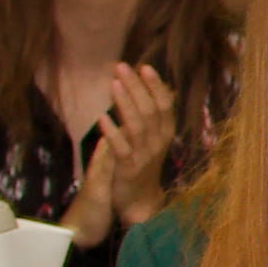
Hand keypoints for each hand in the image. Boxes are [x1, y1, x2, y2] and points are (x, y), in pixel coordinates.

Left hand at [98, 63, 178, 228]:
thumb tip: (156, 87)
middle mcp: (158, 142)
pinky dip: (112, 132)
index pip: (165, 104)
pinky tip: (102, 117)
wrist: (139, 200)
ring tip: (113, 83)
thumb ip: (152, 114)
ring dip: (125, 103)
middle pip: (150, 109)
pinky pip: (121, 148)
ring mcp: (144, 155)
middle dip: (136, 86)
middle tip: (122, 66)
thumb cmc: (143, 163)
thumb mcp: (153, 137)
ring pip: (137, 125)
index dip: (155, 86)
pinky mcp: (128, 167)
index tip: (145, 66)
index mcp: (165, 132)